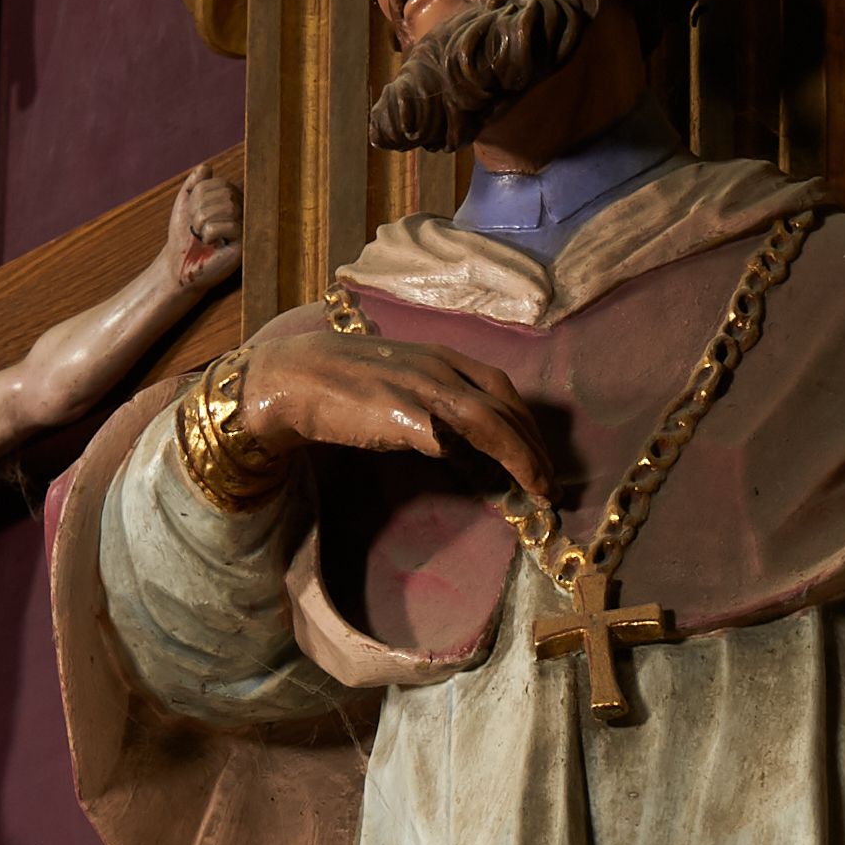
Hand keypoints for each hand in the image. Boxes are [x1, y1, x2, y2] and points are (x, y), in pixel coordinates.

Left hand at [167, 163, 242, 295]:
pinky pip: (230, 225)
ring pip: (229, 207)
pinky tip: (211, 244)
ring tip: (203, 236)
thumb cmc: (184, 235)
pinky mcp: (246, 245)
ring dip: (204, 221)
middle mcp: (243, 210)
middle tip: (197, 228)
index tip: (193, 215)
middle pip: (224, 192)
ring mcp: (246, 227)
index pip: (217, 182)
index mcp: (231, 198)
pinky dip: (211, 233)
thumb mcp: (185, 203)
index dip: (197, 197)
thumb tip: (207, 167)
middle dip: (201, 209)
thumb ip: (195, 183)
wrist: (178, 264)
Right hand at [241, 324, 548, 499]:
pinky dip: (492, 458)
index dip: (526, 422)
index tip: (540, 452)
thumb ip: (428, 400)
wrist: (293, 378)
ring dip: (525, 456)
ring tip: (541, 488)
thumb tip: (450, 436)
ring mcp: (425, 389)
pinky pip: (460, 438)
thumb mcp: (396, 381)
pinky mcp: (407, 416)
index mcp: (440, 356)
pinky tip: (503, 481)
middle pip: (506, 405)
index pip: (500, 387)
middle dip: (535, 444)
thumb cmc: (337, 384)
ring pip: (494, 421)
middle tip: (551, 481)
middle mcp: (441, 368)